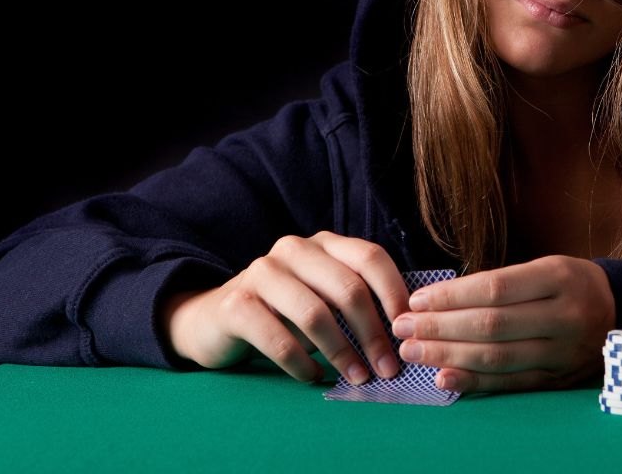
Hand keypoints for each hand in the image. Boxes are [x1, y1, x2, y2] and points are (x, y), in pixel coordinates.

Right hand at [161, 232, 409, 384]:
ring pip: (315, 314)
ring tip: (358, 378)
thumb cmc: (283, 311)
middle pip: (347, 288)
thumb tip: (407, 331)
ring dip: (342, 352)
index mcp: (323, 244)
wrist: (213, 319)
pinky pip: (279, 340)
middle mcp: (294, 249)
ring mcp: (262, 273)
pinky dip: (302, 365)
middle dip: (373, 333)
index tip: (408, 331)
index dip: (394, 294)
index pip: (370, 258)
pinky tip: (313, 377)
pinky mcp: (237, 305)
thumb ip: (357, 302)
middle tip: (388, 368)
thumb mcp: (322, 296)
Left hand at [390, 255, 615, 392]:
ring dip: (448, 356)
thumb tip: (439, 301)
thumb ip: (500, 283)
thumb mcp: (545, 268)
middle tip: (403, 328)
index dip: (451, 296)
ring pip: (498, 357)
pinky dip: (474, 381)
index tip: (417, 300)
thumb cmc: (570, 284)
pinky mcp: (560, 380)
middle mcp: (566, 316)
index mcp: (559, 278)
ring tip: (413, 352)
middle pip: (492, 325)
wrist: (621, 311)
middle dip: (440, 327)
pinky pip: (511, 383)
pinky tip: (444, 378)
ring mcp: (564, 352)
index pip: (495, 288)